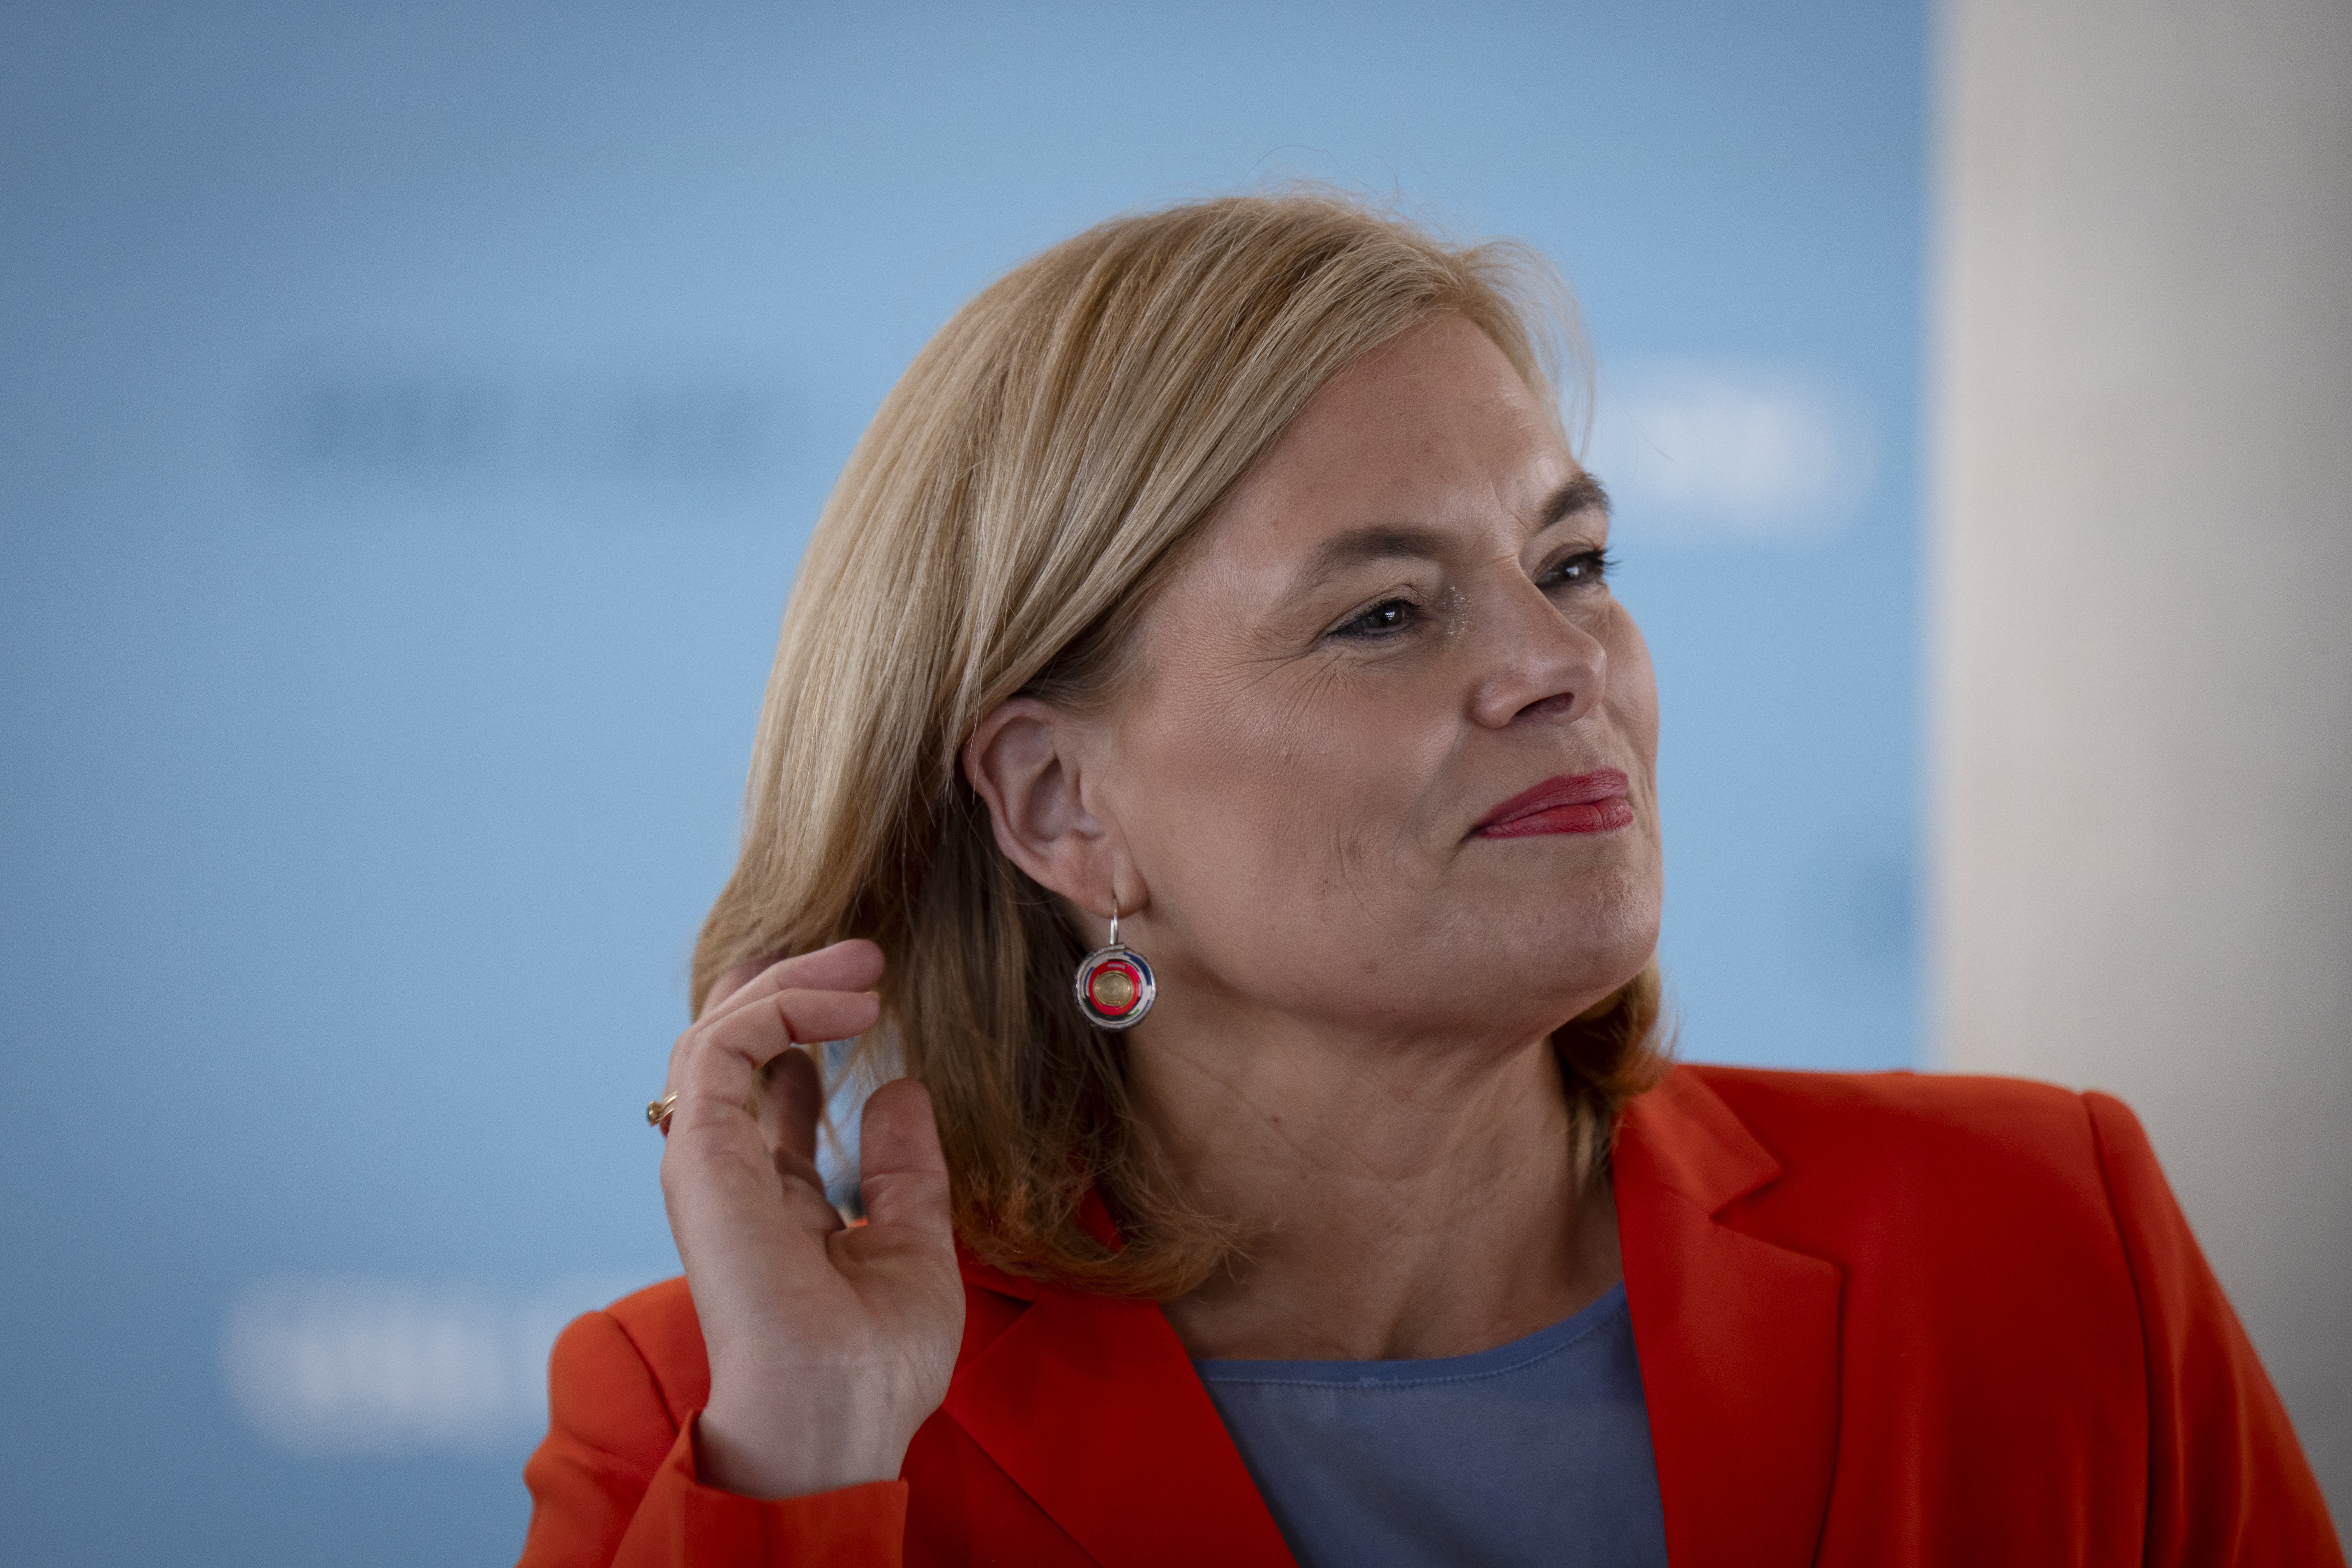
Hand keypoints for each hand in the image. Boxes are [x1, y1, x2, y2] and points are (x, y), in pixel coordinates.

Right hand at [657, 941, 963, 1498]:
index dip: (806, 1027)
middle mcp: (731, 1176)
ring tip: (863, 966)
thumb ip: (902, 1169)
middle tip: (865, 955)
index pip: (767, 1087)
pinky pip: (720, 1048)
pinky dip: (777, 1008)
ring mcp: (708, 1163)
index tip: (868, 992)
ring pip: (719, 1034)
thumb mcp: (912, 1242)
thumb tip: (897, 1090)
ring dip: (789, 984)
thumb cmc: (874, 1361)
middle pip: (735, 1048)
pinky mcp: (700, 1154)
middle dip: (792, 986)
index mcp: (772, 1199)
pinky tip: (847, 1007)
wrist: (837, 1413)